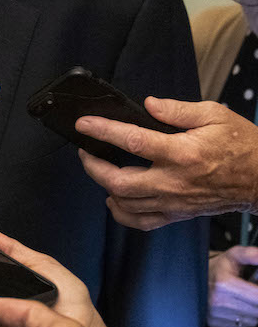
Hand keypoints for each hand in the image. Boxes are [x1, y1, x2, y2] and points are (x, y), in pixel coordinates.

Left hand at [76, 98, 257, 228]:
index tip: (84, 124)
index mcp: (182, 153)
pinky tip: (116, 198)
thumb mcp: (214, 114)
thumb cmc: (242, 145)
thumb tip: (148, 104)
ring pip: (125, 203)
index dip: (103, 131)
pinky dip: (122, 212)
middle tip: (86, 150)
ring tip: (98, 169)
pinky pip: (141, 222)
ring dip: (104, 186)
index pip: (132, 141)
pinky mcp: (178, 214)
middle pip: (119, 181)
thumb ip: (177, 109)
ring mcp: (174, 202)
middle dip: (93, 166)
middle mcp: (174, 181)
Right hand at [209, 246, 257, 326]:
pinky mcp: (214, 322)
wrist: (192, 276)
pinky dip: (242, 318)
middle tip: (249, 291)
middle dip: (257, 300)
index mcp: (224, 284)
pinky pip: (242, 325)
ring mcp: (215, 313)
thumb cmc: (216, 267)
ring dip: (251, 311)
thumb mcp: (233, 255)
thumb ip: (251, 255)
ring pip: (252, 320)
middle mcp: (218, 300)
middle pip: (257, 310)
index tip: (256, 286)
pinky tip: (235, 306)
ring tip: (241, 298)